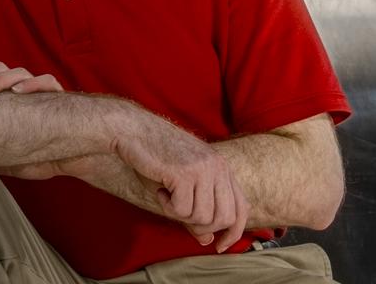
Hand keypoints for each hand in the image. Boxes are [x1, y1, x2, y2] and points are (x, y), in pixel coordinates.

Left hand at [0, 61, 65, 179]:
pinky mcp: (56, 96)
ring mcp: (38, 89)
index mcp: (5, 95)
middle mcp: (20, 87)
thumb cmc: (32, 153)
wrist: (70, 157)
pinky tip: (19, 92)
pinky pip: (47, 82)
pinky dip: (33, 84)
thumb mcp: (1, 148)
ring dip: (0, 80)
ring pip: (18, 72)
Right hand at [114, 120, 248, 252]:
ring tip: (167, 194)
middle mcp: (217, 166)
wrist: (133, 130)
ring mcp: (203, 168)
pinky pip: (182, 210)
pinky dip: (167, 206)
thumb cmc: (155, 157)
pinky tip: (160, 188)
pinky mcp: (185, 173)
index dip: (234, 232)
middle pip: (225, 218)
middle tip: (180, 212)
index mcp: (221, 166)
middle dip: (203, 226)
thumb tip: (207, 240)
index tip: (218, 245)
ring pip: (203, 217)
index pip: (241, 207)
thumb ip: (196, 212)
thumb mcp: (181, 186)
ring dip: (181, 214)